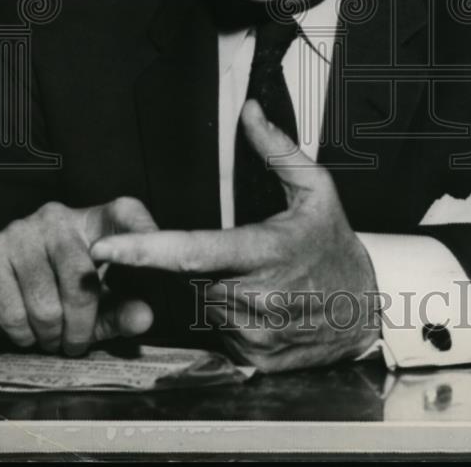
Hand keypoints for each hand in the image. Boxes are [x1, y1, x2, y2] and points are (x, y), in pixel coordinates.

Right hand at [0, 197, 158, 354]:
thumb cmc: (62, 292)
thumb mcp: (101, 303)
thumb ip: (124, 309)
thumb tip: (144, 318)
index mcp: (96, 219)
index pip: (127, 215)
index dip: (141, 236)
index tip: (150, 266)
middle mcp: (60, 216)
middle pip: (83, 278)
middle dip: (82, 324)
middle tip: (77, 344)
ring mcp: (21, 231)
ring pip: (46, 302)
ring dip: (50, 335)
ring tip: (52, 338)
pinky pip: (13, 311)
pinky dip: (22, 334)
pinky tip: (27, 332)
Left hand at [92, 101, 380, 371]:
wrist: (363, 314)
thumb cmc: (336, 249)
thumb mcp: (317, 191)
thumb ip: (278, 150)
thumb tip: (250, 113)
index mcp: (268, 251)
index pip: (196, 252)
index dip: (147, 250)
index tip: (108, 246)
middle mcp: (256, 298)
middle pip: (189, 278)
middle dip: (193, 264)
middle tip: (232, 255)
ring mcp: (252, 333)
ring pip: (199, 304)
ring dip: (211, 288)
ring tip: (253, 278)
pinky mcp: (250, 358)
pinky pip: (215, 331)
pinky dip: (226, 314)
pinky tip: (256, 303)